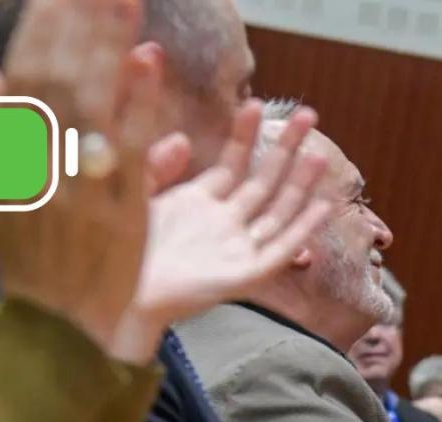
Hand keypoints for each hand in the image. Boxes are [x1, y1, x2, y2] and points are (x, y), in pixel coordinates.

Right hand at [0, 0, 166, 363]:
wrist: (54, 326)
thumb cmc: (24, 261)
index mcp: (9, 155)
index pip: (27, 72)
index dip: (45, 27)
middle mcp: (42, 164)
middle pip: (63, 75)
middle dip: (81, 23)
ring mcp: (83, 184)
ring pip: (95, 101)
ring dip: (109, 46)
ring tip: (123, 0)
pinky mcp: (123, 208)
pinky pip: (131, 146)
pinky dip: (138, 102)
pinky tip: (148, 60)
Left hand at [127, 98, 333, 331]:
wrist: (119, 296)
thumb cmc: (119, 250)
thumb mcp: (134, 197)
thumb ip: (157, 165)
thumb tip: (184, 139)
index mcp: (199, 204)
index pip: (232, 163)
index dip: (244, 135)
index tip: (255, 104)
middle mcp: (224, 224)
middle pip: (264, 181)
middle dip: (286, 148)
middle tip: (309, 115)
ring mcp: (237, 250)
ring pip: (279, 212)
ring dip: (301, 184)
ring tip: (320, 154)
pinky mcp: (246, 277)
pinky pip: (282, 250)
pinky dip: (303, 229)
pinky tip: (322, 205)